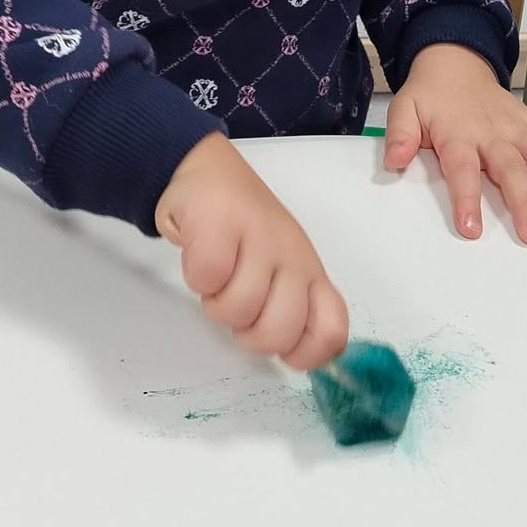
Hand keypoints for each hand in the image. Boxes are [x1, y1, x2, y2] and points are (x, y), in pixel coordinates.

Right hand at [155, 133, 348, 369]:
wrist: (209, 170)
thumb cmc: (244, 228)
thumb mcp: (282, 268)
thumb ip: (293, 308)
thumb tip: (294, 356)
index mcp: (311, 273)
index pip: (331, 330)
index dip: (305, 355)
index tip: (280, 351)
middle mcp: (293, 256)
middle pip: (279, 331)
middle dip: (248, 334)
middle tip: (237, 306)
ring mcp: (259, 236)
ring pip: (237, 309)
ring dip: (215, 302)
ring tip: (216, 277)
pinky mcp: (219, 221)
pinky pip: (206, 277)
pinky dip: (195, 275)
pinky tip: (198, 256)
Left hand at [383, 43, 526, 243]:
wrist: (454, 62)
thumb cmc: (429, 96)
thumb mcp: (404, 109)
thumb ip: (400, 135)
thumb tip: (394, 162)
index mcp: (459, 134)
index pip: (463, 169)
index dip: (468, 198)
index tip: (472, 229)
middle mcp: (494, 131)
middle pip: (512, 167)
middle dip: (524, 201)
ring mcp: (519, 126)